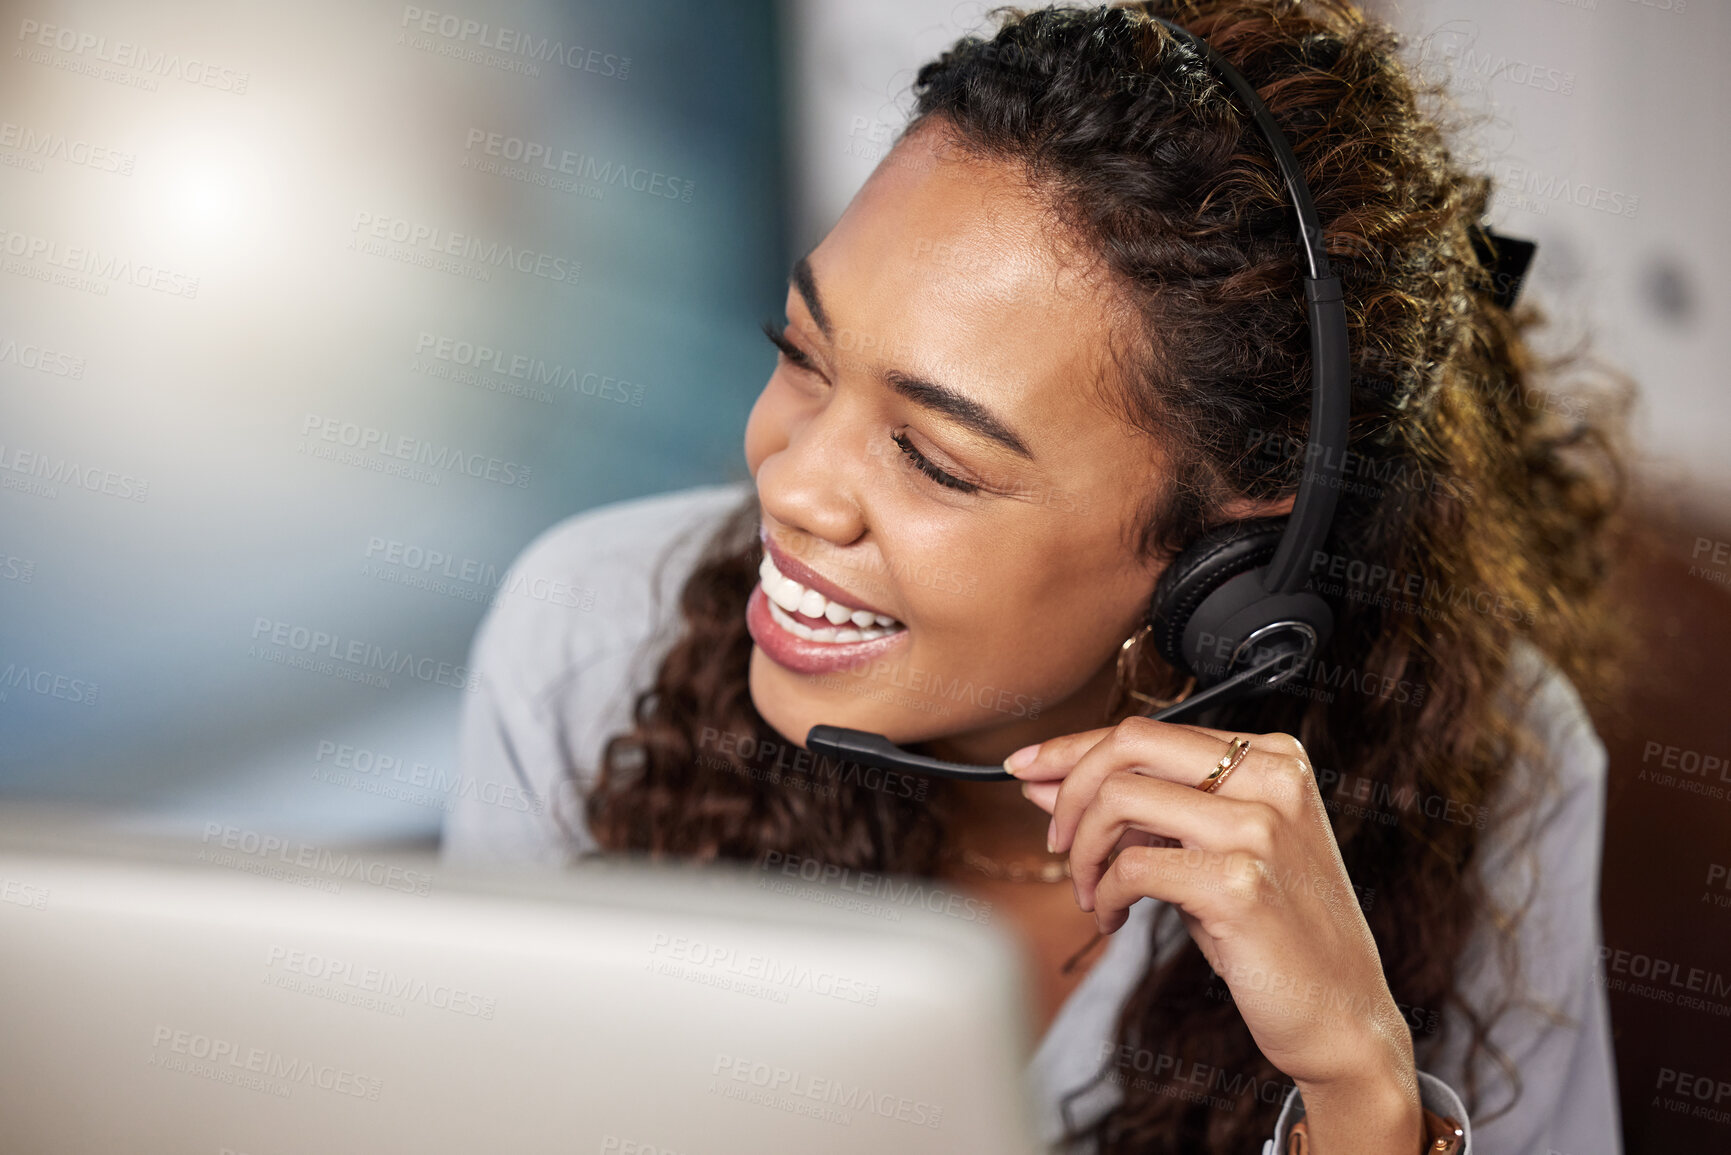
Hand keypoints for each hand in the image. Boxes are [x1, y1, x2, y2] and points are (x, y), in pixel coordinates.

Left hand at [1008, 716, 1422, 1145]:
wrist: (1341, 1016)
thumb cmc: (1273, 932)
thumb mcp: (1209, 851)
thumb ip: (1141, 809)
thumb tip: (1045, 782)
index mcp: (1273, 757)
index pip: (1149, 730)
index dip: (1072, 747)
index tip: (1025, 766)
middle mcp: (1272, 779)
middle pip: (1129, 745)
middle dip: (1069, 789)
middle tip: (1056, 842)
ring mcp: (1260, 828)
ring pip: (1120, 799)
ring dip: (1083, 851)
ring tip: (1089, 892)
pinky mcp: (1241, 883)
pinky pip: (1131, 865)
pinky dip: (1104, 892)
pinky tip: (1112, 917)